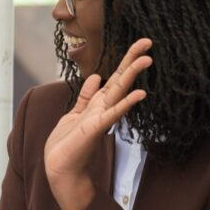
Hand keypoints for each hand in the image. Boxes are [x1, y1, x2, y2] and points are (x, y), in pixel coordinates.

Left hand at [44, 38, 151, 209]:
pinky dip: (125, 104)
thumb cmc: (67, 145)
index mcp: (98, 104)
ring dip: (131, 76)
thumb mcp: (75, 113)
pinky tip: (140, 94)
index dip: (126, 60)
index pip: (114, 77)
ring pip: (118, 92)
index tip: (140, 43)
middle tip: (148, 41)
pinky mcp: (95, 129)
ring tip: (147, 59)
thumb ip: (86, 96)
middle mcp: (103, 108)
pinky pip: (112, 114)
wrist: (61, 168)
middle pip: (120, 80)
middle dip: (132, 60)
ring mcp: (101, 118)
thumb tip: (95, 76)